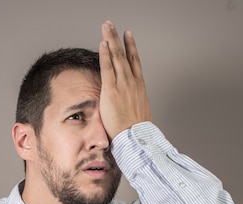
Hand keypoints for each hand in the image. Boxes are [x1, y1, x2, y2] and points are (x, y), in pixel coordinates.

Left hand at [98, 20, 151, 139]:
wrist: (136, 138)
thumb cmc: (137, 133)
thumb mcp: (139, 115)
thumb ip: (133, 105)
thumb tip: (130, 107)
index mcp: (140, 88)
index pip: (135, 63)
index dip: (131, 48)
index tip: (128, 37)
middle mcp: (133, 82)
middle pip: (125, 55)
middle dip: (119, 38)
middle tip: (113, 26)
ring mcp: (123, 84)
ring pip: (117, 56)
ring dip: (111, 39)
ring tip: (107, 26)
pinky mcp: (112, 89)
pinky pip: (108, 67)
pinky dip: (105, 54)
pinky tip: (102, 43)